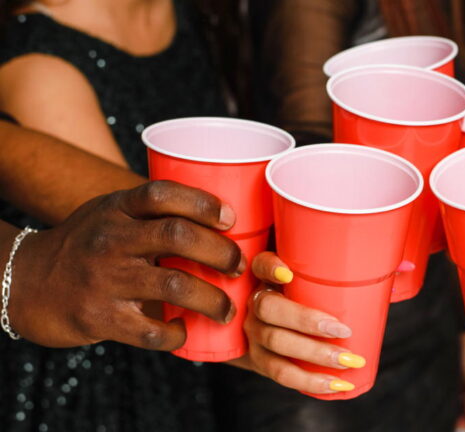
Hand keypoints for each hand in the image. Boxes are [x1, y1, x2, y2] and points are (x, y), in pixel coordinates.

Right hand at [8, 180, 245, 349]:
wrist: (23, 283)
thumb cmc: (84, 246)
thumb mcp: (108, 214)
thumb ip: (149, 213)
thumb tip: (216, 219)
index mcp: (116, 209)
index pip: (162, 193)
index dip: (202, 202)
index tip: (230, 219)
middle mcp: (111, 239)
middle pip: (178, 236)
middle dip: (221, 252)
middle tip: (239, 266)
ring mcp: (105, 279)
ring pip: (176, 286)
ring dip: (213, 299)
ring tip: (228, 309)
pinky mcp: (100, 317)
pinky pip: (152, 330)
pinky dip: (178, 334)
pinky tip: (185, 331)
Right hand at [227, 252, 365, 394]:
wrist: (275, 328)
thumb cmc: (309, 296)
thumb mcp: (317, 279)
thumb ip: (353, 271)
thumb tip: (406, 269)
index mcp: (266, 277)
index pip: (261, 265)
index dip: (270, 268)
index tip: (288, 274)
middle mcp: (254, 303)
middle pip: (269, 309)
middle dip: (306, 321)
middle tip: (343, 330)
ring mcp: (253, 333)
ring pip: (276, 344)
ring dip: (315, 355)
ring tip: (348, 361)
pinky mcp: (259, 361)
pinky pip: (281, 373)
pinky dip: (310, 381)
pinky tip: (337, 384)